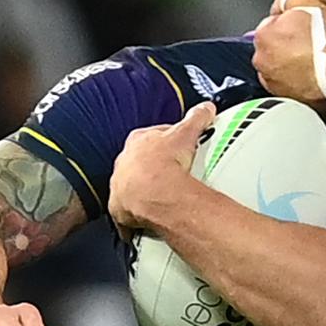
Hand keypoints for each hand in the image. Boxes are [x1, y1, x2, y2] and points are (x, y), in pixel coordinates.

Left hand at [109, 103, 215, 233]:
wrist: (155, 194)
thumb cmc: (163, 163)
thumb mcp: (186, 132)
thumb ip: (196, 118)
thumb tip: (204, 108)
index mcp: (137, 141)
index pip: (152, 137)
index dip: (167, 142)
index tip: (179, 147)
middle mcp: (124, 163)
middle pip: (141, 162)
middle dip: (156, 167)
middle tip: (175, 172)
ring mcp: (121, 186)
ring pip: (133, 187)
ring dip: (146, 191)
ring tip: (167, 196)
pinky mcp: (121, 209)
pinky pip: (130, 212)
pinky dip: (139, 215)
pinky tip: (154, 216)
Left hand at [254, 0, 325, 108]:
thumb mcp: (307, 3)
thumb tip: (282, 0)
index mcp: (263, 36)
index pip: (270, 27)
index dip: (289, 26)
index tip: (304, 29)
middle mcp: (263, 62)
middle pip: (273, 52)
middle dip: (287, 49)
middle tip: (311, 46)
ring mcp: (275, 85)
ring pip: (281, 73)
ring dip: (293, 69)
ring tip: (316, 63)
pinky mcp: (290, 101)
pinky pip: (294, 91)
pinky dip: (302, 86)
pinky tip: (318, 79)